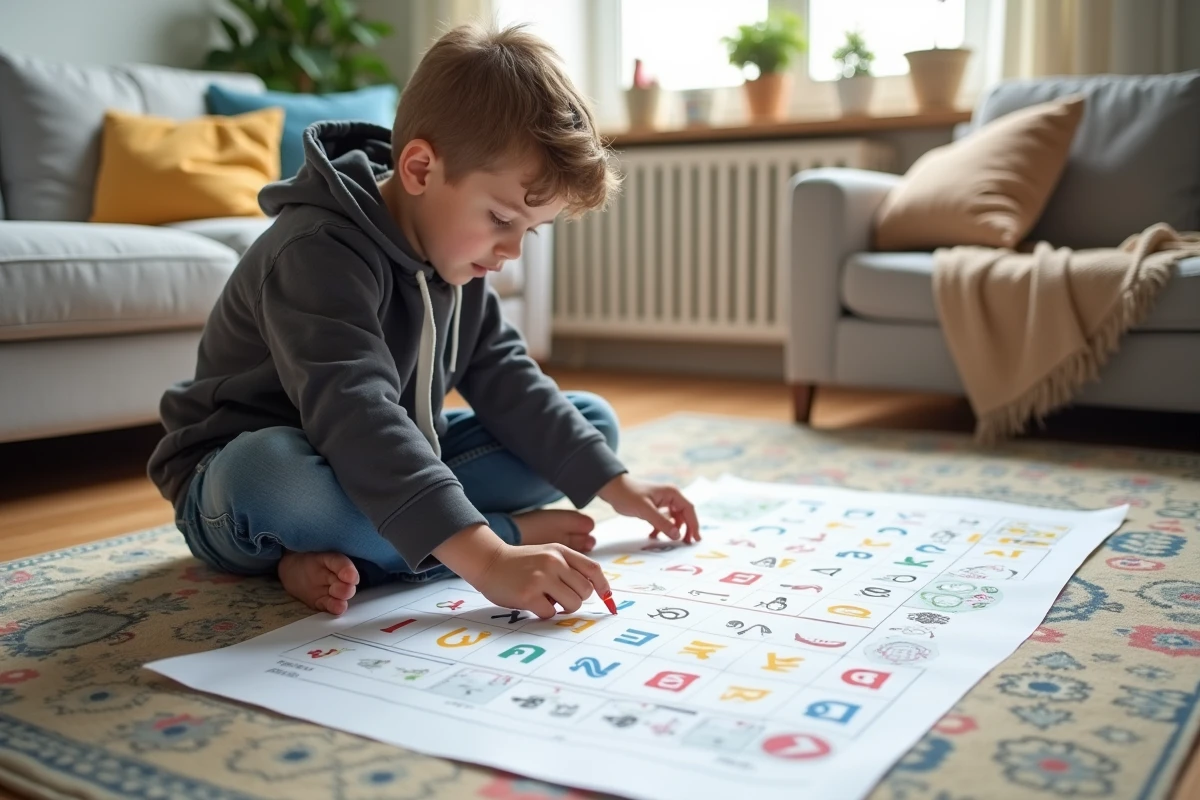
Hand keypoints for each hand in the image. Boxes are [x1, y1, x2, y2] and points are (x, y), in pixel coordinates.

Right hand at [473, 542, 610, 618]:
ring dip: (563, 608)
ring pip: (573, 604)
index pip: (593, 569)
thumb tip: (594, 590)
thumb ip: (568, 566)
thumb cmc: (520, 563)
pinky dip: (544, 613)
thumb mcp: (547, 554)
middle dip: (577, 599)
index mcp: (560, 551)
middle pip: (585, 591)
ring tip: (548, 600)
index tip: (606, 597)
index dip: (603, 586)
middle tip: (561, 598)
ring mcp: (541, 578)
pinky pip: (550, 613)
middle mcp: (553, 562)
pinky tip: (533, 603)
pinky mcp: (528, 594)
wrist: (488, 562)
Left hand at [598, 474, 700, 543]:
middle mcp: (670, 497)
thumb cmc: (628, 495)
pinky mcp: (655, 508)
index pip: (689, 509)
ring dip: (672, 530)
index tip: (695, 539)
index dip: (694, 524)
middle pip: (684, 515)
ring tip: (669, 542)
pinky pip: (664, 520)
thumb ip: (662, 522)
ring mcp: (663, 502)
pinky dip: (661, 529)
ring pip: (674, 519)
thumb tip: (677, 535)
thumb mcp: (645, 510)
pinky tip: (653, 535)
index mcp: (672, 493)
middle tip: (686, 543)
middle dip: (685, 529)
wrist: (612, 489)